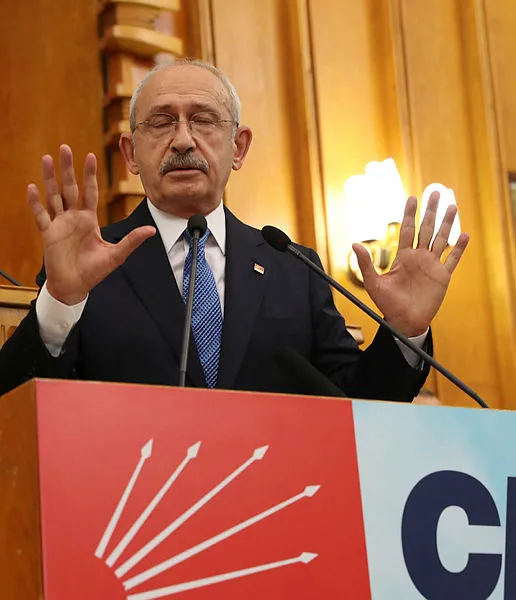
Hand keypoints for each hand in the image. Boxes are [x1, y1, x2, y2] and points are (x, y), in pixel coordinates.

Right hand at [28, 145, 154, 304]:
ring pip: (53, 196)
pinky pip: (41, 216)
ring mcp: (59, 224)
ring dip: (49, 178)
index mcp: (88, 219)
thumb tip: (151, 230)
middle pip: (69, 187)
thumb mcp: (116, 254)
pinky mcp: (48, 234)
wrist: (76, 286)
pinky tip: (32, 188)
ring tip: (46, 159)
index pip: (89, 191)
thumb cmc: (94, 270)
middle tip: (64, 147)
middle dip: (68, 168)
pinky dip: (36, 203)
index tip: (90, 156)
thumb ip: (132, 240)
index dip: (89, 175)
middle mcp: (73, 218)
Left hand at [352, 192, 468, 336]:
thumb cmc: (387, 304)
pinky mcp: (442, 277)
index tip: (411, 198)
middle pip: (426, 229)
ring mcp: (431, 266)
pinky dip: (459, 249)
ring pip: (441, 239)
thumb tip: (354, 244)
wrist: (403, 321)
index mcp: (403, 257)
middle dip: (431, 211)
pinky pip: (452, 260)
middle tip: (436, 192)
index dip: (409, 214)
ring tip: (453, 207)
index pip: (407, 229)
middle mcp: (418, 257)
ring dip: (447, 224)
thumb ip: (366, 263)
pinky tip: (464, 236)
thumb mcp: (373, 283)